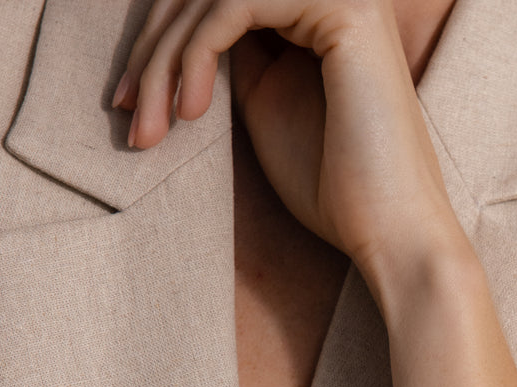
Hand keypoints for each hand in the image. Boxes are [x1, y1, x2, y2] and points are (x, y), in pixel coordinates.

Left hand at [112, 0, 463, 276]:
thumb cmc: (336, 192)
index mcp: (318, 18)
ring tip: (146, 126)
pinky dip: (195, 56)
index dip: (160, 46)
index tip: (126, 103)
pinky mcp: (342, 9)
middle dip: (150, 52)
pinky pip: (235, 6)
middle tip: (124, 114)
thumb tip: (175, 29)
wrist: (392, 233)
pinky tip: (187, 110)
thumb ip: (230, 62)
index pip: (218, 6)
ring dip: (162, 60)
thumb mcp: (265, 111)